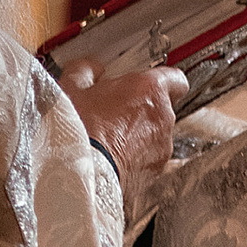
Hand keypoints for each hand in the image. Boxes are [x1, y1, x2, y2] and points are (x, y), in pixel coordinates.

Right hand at [61, 61, 185, 229]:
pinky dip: (134, 160)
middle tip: (113, 113)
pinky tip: (109, 159)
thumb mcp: (71, 88)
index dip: (160, 81)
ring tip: (107, 141)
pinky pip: (147, 162)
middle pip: (161, 109)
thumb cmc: (77, 132)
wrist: (77, 177)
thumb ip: (86, 71)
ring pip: (154, 138)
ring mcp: (161, 149)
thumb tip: (90, 69)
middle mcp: (163, 118)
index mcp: (149, 90)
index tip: (143, 85)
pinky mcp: (154, 175)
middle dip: (141, 110)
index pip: (175, 78)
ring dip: (137, 138)